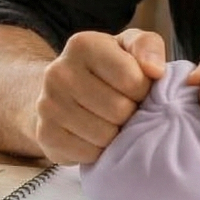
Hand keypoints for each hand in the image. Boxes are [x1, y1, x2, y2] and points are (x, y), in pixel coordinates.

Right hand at [34, 29, 165, 164]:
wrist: (63, 91)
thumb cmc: (107, 67)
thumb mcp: (129, 46)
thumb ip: (148, 46)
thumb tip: (155, 70)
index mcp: (83, 44)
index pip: (131, 80)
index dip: (143, 90)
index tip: (136, 88)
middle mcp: (59, 71)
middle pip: (118, 110)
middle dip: (130, 113)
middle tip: (125, 108)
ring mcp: (47, 104)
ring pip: (104, 135)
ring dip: (116, 134)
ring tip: (111, 120)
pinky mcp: (45, 133)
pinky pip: (88, 154)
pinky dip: (99, 150)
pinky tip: (95, 135)